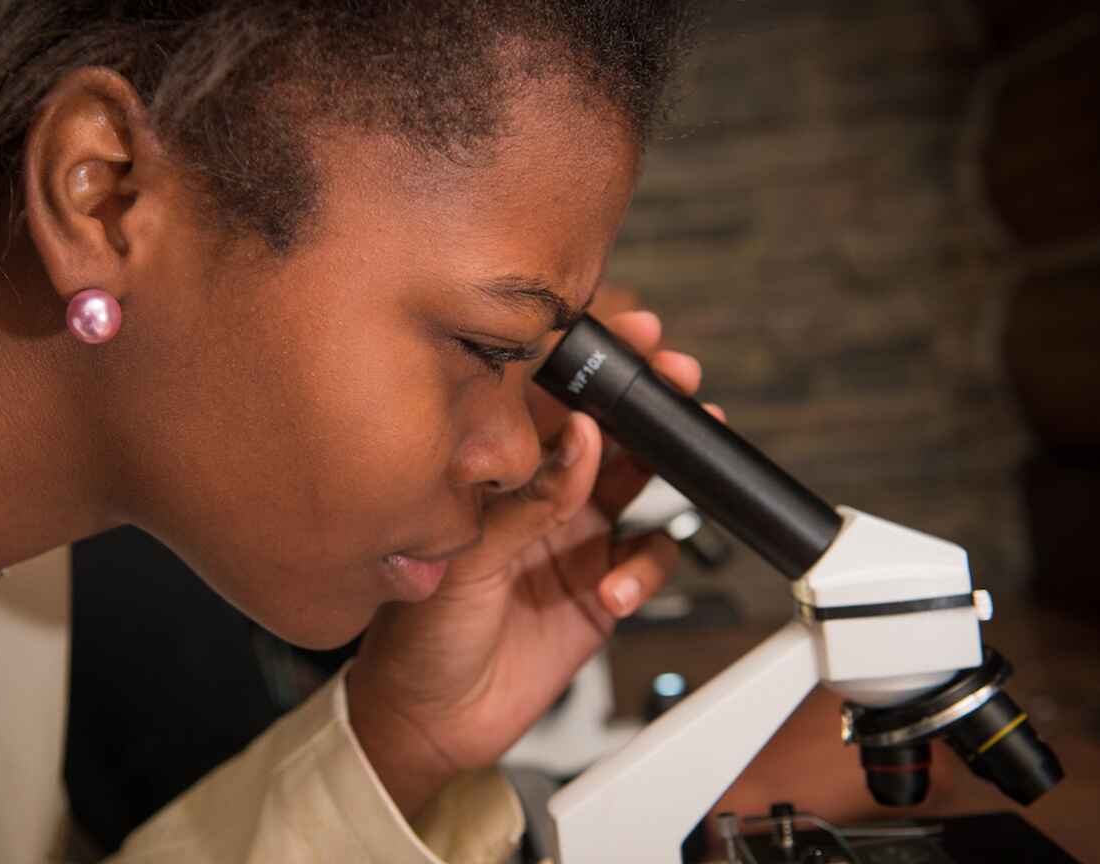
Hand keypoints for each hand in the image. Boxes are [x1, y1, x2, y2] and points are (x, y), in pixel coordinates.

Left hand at [348, 309, 718, 818]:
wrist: (430, 719)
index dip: (595, 365)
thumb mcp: (468, 556)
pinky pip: (648, 558)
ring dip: (668, 471)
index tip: (630, 335)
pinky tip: (617, 586)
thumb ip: (531, 500)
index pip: (554, 400)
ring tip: (682, 465)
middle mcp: (544, 496)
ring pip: (642, 484)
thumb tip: (584, 438)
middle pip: (613, 431)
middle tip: (678, 383)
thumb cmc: (417, 632)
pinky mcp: (604, 586)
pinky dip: (646, 566)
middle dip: (651, 404)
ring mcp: (578, 538)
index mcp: (500, 472)